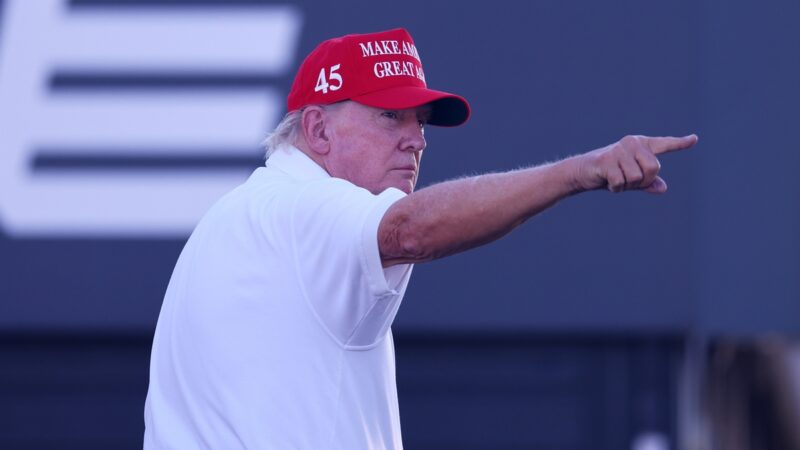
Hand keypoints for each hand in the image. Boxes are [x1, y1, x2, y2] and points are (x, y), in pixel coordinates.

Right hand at [572, 134, 697, 193]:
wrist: (582, 171)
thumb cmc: (609, 173)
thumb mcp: (631, 178)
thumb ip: (648, 182)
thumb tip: (663, 188)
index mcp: (641, 145)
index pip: (664, 144)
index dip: (680, 144)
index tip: (694, 139)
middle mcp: (632, 143)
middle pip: (654, 168)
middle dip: (643, 181)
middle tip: (629, 182)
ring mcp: (619, 150)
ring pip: (637, 178)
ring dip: (627, 186)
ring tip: (616, 180)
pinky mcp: (606, 160)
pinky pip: (621, 182)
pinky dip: (616, 188)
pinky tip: (607, 181)